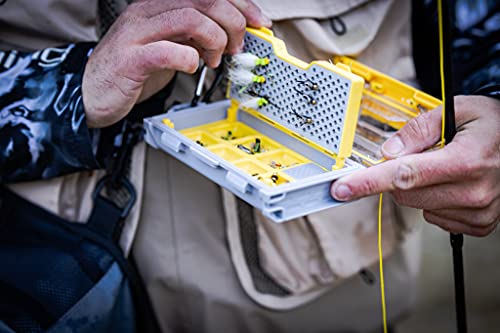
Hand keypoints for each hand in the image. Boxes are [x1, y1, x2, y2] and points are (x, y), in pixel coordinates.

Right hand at [83, 0, 270, 127]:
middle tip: (235, 47)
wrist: (92, 92)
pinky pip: (166, 51)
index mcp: (161, 6)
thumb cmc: (132, 70)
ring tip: (214, 59)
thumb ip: (196, 37)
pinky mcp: (131, 59)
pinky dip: (187, 59)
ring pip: (188, 17)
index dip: (241, 5)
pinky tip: (192, 66)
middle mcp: (149, 13)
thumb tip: (229, 35)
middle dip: (232, 23)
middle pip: (203, 0)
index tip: (259, 23)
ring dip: (213, 39)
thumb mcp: (171, 46)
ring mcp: (138, 34)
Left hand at [331, 95, 499, 236]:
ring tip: (444, 167)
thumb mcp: (456, 110)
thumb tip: (389, 152)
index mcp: (466, 160)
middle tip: (416, 156)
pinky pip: (435, 217)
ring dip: (418, 188)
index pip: (404, 175)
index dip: (368, 182)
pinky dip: (433, 201)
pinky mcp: (479, 223)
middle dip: (397, 176)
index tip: (342, 188)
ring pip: (418, 207)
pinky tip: (451, 184)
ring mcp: (478, 211)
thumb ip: (419, 130)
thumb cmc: (491, 125)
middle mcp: (473, 191)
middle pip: (405, 194)